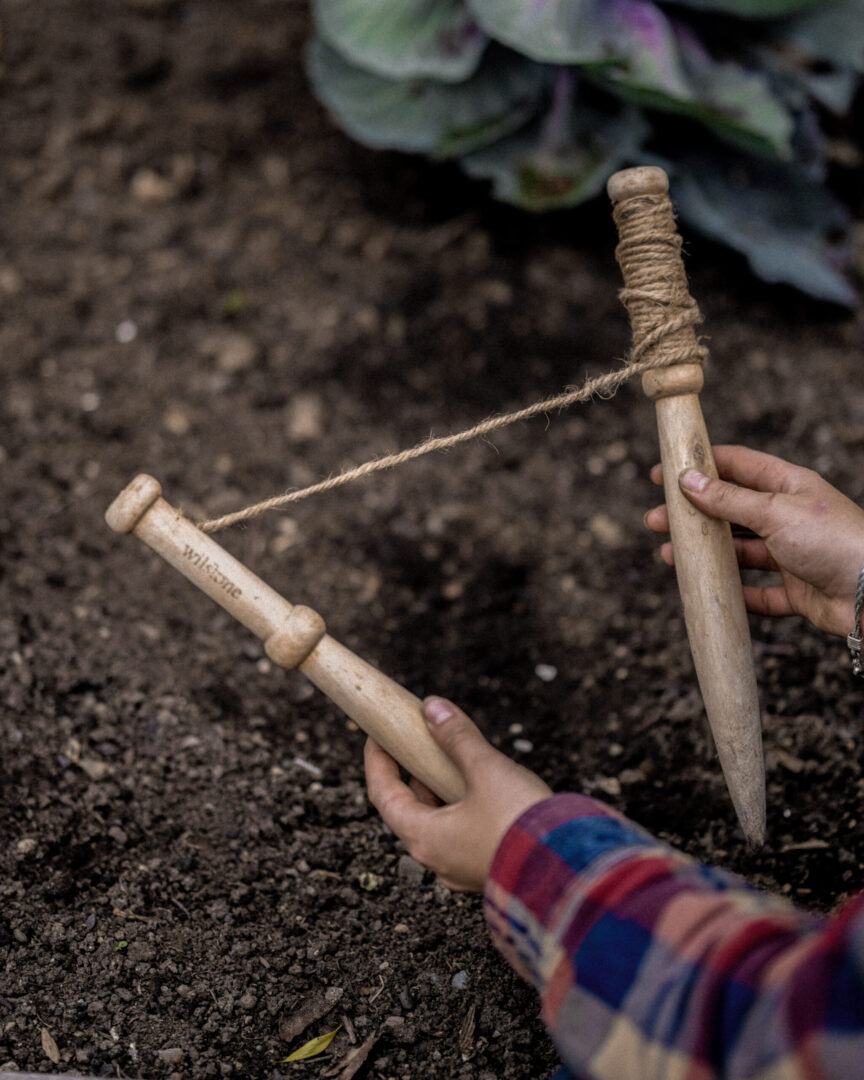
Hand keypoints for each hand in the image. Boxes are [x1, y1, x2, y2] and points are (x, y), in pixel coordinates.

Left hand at [364, 697, 551, 891]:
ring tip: (452, 759)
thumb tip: (433, 708)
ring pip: (439, 824)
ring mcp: (463, 869)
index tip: (377, 735)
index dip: (377, 761)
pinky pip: (462, 835)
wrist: (572, 871)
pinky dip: (461, 807)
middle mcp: (438, 859)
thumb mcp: (486, 770)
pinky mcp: (489, 869)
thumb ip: (457, 737)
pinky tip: (481, 788)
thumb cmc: (522, 824)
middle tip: (417, 742)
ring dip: (439, 790)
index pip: (383, 795)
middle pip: (409, 811)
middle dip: (412, 774)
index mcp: (425, 838)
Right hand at [644, 445, 863, 637]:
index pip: (737, 466)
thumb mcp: (775, 512)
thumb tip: (689, 480)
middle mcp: (789, 517)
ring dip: (706, 553)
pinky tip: (709, 590)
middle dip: (693, 515)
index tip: (664, 472)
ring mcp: (792, 554)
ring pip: (739, 552)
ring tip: (670, 556)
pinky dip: (733, 593)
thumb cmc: (834, 541)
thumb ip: (729, 499)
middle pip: (731, 511)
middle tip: (656, 520)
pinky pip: (757, 592)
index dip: (700, 466)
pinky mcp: (796, 591)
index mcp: (789, 486)